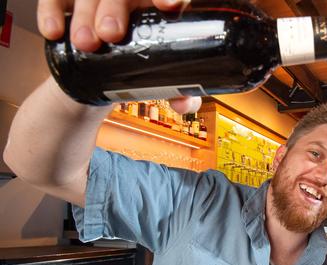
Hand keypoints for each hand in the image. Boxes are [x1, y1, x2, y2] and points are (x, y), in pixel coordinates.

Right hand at [37, 0, 199, 111]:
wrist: (104, 76)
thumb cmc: (142, 68)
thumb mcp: (165, 81)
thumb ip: (181, 92)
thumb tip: (184, 103)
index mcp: (160, 6)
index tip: (169, 7)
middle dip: (115, 8)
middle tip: (111, 34)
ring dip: (86, 15)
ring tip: (86, 43)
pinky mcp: (69, 2)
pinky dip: (52, 12)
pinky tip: (53, 32)